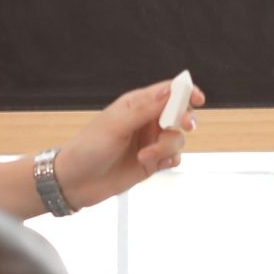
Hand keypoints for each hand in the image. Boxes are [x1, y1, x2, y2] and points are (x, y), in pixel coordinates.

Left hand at [53, 78, 203, 210]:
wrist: (76, 182)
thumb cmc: (88, 149)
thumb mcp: (115, 126)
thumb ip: (144, 109)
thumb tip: (169, 91)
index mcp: (136, 104)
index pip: (168, 91)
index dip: (186, 92)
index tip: (197, 98)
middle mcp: (146, 121)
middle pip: (179, 114)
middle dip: (184, 120)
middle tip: (184, 126)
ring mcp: (150, 142)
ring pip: (177, 139)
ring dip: (166, 148)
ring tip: (145, 156)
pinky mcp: (152, 162)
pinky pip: (173, 157)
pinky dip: (167, 160)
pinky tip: (151, 164)